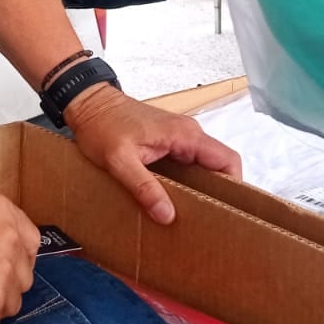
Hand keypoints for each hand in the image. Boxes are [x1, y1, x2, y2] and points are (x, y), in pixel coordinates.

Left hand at [65, 85, 242, 223]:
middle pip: (218, 165)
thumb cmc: (103, 126)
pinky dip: (187, 182)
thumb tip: (167, 214)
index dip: (234, 185)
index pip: (227, 159)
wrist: (89, 103)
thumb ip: (144, 187)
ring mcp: (179, 137)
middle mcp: (188, 134)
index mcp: (185, 135)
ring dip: (201, 188)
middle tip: (207, 220)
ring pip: (203, 165)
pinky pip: (188, 163)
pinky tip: (174, 199)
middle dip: (218, 192)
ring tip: (190, 215)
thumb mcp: (120, 161)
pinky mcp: (168, 141)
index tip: (227, 210)